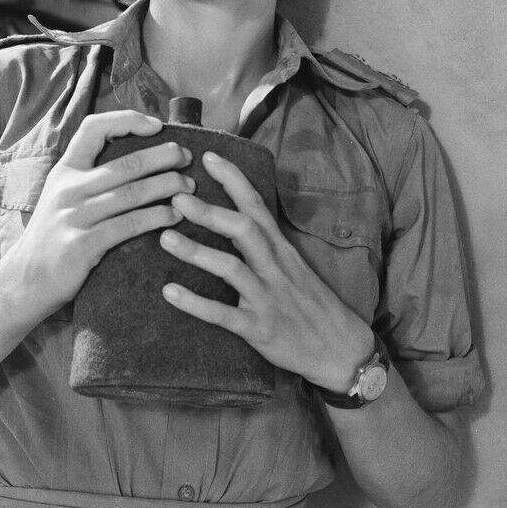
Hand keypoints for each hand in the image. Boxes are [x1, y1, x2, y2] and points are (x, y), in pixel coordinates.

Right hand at [3, 110, 193, 322]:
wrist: (23, 282)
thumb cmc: (52, 238)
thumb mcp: (60, 197)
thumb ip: (88, 178)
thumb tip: (137, 160)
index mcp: (64, 171)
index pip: (93, 128)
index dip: (127, 120)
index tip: (156, 126)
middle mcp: (68, 189)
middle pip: (125, 163)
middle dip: (163, 156)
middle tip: (187, 158)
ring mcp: (74, 216)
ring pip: (132, 193)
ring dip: (167, 187)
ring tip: (189, 187)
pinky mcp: (83, 245)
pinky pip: (129, 225)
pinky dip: (156, 217)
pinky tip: (175, 216)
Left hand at [159, 151, 373, 392]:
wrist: (341, 350)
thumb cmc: (311, 303)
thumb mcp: (293, 264)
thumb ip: (265, 241)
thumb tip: (233, 214)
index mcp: (281, 249)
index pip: (257, 205)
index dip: (233, 179)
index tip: (207, 157)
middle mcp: (275, 268)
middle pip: (243, 229)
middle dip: (210, 211)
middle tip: (177, 196)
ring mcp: (267, 298)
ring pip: (232, 268)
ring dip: (197, 252)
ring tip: (165, 237)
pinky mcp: (259, 329)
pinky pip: (224, 315)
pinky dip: (196, 303)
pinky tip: (169, 292)